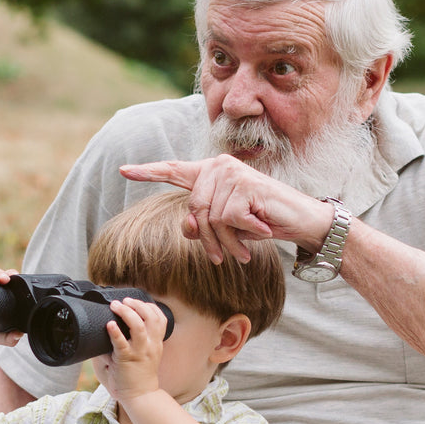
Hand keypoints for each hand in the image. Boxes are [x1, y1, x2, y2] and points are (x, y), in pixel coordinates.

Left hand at [92, 297, 164, 402]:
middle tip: (124, 301)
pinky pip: (121, 343)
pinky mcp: (126, 359)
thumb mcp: (146, 354)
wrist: (141, 395)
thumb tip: (119, 325)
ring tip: (116, 306)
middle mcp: (151, 344)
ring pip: (138, 326)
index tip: (135, 301)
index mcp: (156, 342)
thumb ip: (138, 339)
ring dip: (126, 313)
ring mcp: (139, 352)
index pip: (160, 317)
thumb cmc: (140, 375)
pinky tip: (109, 325)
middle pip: (151, 317)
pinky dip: (115, 332)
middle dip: (138, 304)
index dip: (149, 306)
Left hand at [119, 156, 331, 263]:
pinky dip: (242, 234)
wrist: (300, 220)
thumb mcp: (225, 227)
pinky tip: (259, 229)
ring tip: (243, 247)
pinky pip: (228, 221)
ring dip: (227, 241)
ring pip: (211, 219)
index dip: (148, 172)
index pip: (174, 171)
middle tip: (222, 257)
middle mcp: (218, 166)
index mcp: (210, 173)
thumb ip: (200, 224)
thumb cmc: (261, 221)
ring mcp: (231, 173)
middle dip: (207, 240)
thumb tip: (187, 225)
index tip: (124, 170)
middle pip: (193, 210)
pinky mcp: (244, 185)